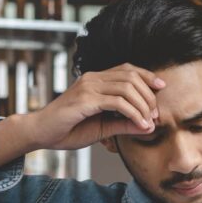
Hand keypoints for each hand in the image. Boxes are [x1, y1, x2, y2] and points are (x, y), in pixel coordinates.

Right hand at [26, 63, 165, 150]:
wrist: (40, 133)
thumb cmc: (68, 130)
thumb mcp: (102, 127)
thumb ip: (124, 124)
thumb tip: (149, 126)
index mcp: (96, 80)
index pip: (127, 69)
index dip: (147, 76)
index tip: (161, 88)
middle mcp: (93, 78)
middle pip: (131, 76)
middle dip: (149, 95)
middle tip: (156, 115)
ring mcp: (88, 87)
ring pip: (127, 88)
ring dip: (143, 106)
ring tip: (149, 121)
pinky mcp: (85, 100)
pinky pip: (117, 102)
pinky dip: (133, 113)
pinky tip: (140, 125)